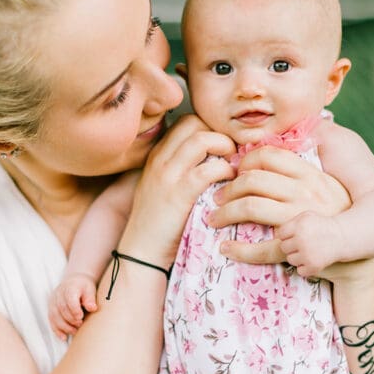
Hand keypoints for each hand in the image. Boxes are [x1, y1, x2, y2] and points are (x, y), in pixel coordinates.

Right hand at [48, 273, 97, 340]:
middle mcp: (58, 294)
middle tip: (80, 324)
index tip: (80, 317)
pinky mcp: (51, 309)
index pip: (69, 299)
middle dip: (70, 319)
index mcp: (69, 288)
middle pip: (62, 309)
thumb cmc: (83, 287)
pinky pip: (52, 321)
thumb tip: (92, 308)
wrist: (74, 282)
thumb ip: (90, 298)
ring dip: (64, 326)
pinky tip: (64, 337)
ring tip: (75, 331)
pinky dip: (57, 330)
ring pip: (55, 316)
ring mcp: (53, 302)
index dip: (74, 309)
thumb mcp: (89, 289)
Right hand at [119, 115, 236, 267]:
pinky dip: (226, 171)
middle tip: (232, 152)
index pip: (186, 122)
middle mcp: (160, 159)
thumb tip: (214, 158)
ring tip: (232, 165)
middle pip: (194, 122)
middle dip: (219, 132)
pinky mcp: (179, 194)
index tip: (223, 146)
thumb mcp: (164, 187)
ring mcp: (167, 175)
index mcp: (157, 155)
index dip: (209, 128)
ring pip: (202, 139)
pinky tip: (229, 182)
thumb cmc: (158, 223)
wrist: (141, 251)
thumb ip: (182, 169)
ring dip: (224, 147)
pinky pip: (208, 169)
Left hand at [208, 146, 349, 264]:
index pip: (269, 155)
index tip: (235, 173)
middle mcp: (307, 192)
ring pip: (252, 207)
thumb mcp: (327, 187)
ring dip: (225, 213)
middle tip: (216, 198)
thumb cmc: (337, 218)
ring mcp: (302, 219)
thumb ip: (303, 170)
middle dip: (227, 188)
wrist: (359, 258)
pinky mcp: (299, 247)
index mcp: (311, 174)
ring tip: (214, 219)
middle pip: (254, 180)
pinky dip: (239, 249)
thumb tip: (275, 148)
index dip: (245, 161)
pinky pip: (262, 248)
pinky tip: (226, 248)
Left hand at [279, 211, 345, 278]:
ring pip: (290, 260)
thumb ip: (289, 223)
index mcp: (299, 226)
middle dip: (292, 246)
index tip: (297, 234)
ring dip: (298, 257)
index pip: (280, 234)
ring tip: (310, 250)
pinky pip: (300, 271)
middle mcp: (302, 240)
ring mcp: (307, 254)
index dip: (288, 235)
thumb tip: (273, 235)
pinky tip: (314, 259)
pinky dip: (306, 267)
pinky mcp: (313, 266)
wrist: (342, 237)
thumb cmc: (320, 226)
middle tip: (305, 243)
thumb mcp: (306, 216)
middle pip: (283, 248)